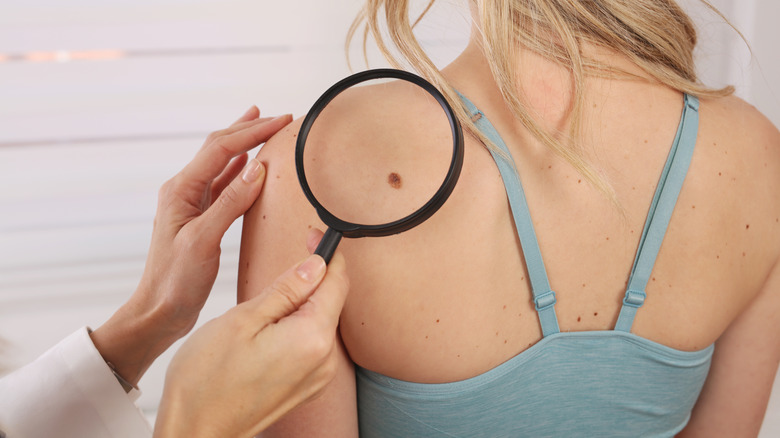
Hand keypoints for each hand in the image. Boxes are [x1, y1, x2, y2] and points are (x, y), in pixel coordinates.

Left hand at [91, 107, 292, 385]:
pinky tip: (250, 165)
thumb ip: (229, 203)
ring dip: (244, 144)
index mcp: (180, 190)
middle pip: (220, 149)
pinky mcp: (202, 220)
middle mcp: (184, 191)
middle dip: (249, 130)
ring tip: (262, 127)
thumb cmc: (175, 281)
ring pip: (222, 164)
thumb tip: (257, 169)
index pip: (221, 148)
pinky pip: (224, 186)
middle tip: (279, 118)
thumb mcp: (203, 240)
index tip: (280, 121)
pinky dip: (241, 170)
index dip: (252, 132)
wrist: (159, 312)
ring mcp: (193, 205)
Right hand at [153, 230, 348, 437]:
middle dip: (314, 277)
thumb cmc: (206, 380)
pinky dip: (298, 327)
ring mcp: (318, 377)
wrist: (195, 432)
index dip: (328, 253)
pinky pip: (312, 345)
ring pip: (321, 322)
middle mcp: (325, 360)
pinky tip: (270, 328)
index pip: (337, 281)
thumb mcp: (243, 319)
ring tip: (266, 302)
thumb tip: (316, 264)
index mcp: (312, 338)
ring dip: (303, 303)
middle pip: (332, 302)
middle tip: (282, 264)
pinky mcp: (307, 387)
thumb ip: (286, 289)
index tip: (312, 235)